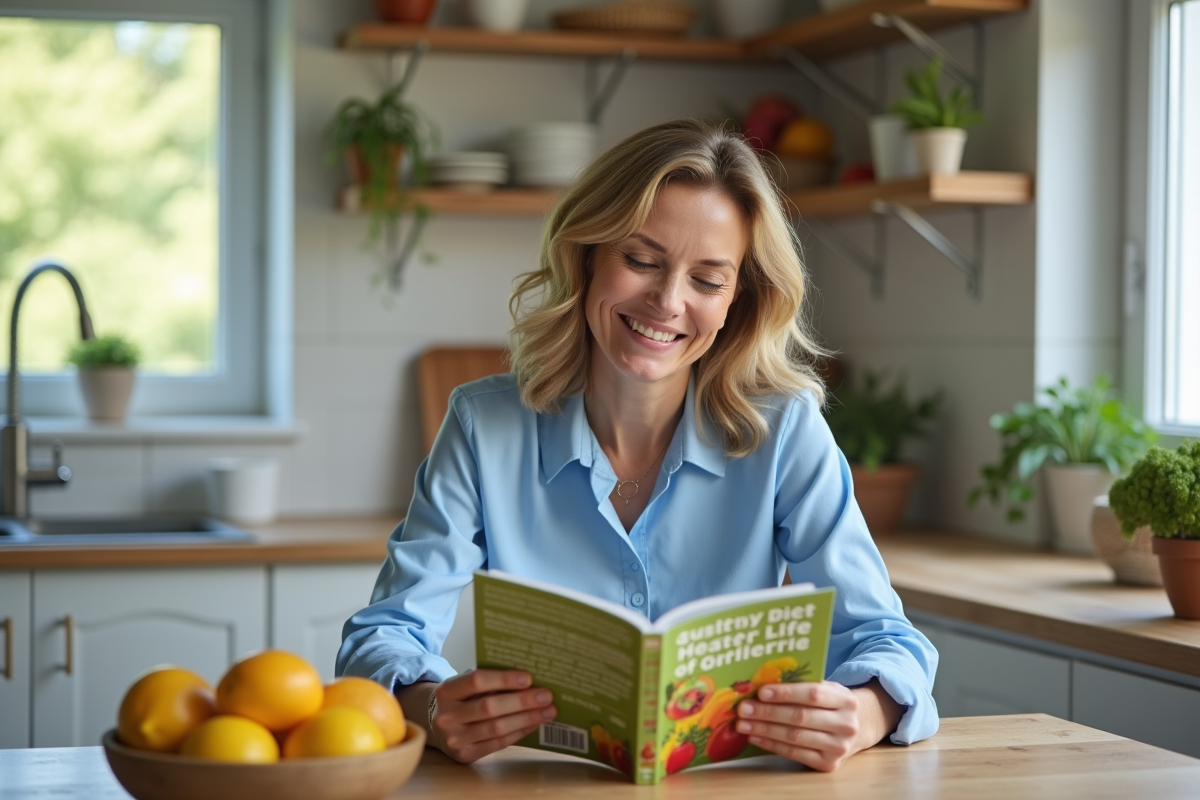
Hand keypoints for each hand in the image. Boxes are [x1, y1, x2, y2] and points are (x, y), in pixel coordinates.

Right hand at [427, 670, 556, 763]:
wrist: (436, 725)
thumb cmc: (460, 700)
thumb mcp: (465, 686)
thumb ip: (489, 682)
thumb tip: (529, 680)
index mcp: (446, 691)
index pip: (476, 681)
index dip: (504, 679)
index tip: (528, 678)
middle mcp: (447, 716)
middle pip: (489, 707)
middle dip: (522, 701)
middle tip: (546, 696)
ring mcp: (454, 738)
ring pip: (496, 728)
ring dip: (526, 719)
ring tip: (547, 711)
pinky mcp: (465, 755)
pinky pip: (498, 743)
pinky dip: (519, 733)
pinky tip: (534, 724)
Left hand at [734, 679, 898, 771]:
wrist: (859, 727)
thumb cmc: (832, 703)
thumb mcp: (827, 688)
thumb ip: (802, 684)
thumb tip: (762, 682)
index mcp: (846, 700)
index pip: (813, 694)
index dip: (786, 693)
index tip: (761, 692)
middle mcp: (846, 724)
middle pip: (800, 717)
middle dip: (768, 713)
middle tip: (744, 709)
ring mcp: (838, 747)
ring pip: (795, 737)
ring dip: (765, 730)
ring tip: (744, 724)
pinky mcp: (828, 764)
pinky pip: (795, 754)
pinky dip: (772, 745)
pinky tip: (756, 737)